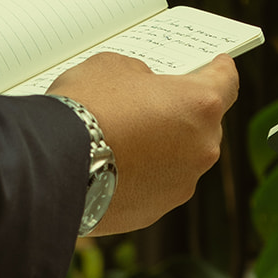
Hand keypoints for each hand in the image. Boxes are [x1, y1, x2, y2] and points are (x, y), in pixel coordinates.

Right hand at [48, 52, 238, 235]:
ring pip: (182, 158)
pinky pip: (157, 185)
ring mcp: (181, 183)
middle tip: (155, 103)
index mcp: (200, 104)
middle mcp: (201, 147)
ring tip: (127, 137)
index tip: (217, 66)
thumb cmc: (86, 107)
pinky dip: (144, 175)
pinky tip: (115, 166)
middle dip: (183, 112)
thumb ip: (142, 76)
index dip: (220, 70)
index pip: (226, 81)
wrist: (51, 168)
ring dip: (164, 147)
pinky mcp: (155, 212)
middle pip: (204, 123)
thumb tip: (143, 91)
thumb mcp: (115, 66)